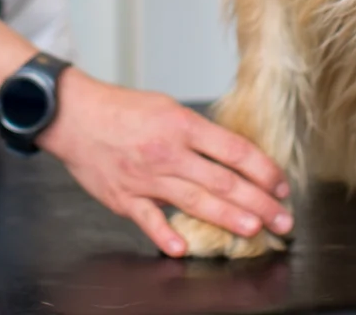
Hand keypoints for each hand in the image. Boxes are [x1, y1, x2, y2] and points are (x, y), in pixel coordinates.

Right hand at [37, 70, 292, 255]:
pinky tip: (183, 248)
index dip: (262, 170)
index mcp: (182, 125)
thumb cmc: (121, 110)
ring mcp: (146, 177)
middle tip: (283, 219)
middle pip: (222, 181)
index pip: (234, 150)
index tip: (281, 185)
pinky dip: (165, 235)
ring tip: (254, 229)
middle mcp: (168, 152)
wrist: (73, 115)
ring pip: (195, 202)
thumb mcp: (167, 108)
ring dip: (229, 218)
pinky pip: (148, 219)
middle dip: (259, 202)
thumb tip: (231, 157)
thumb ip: (197, 134)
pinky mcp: (124, 198)